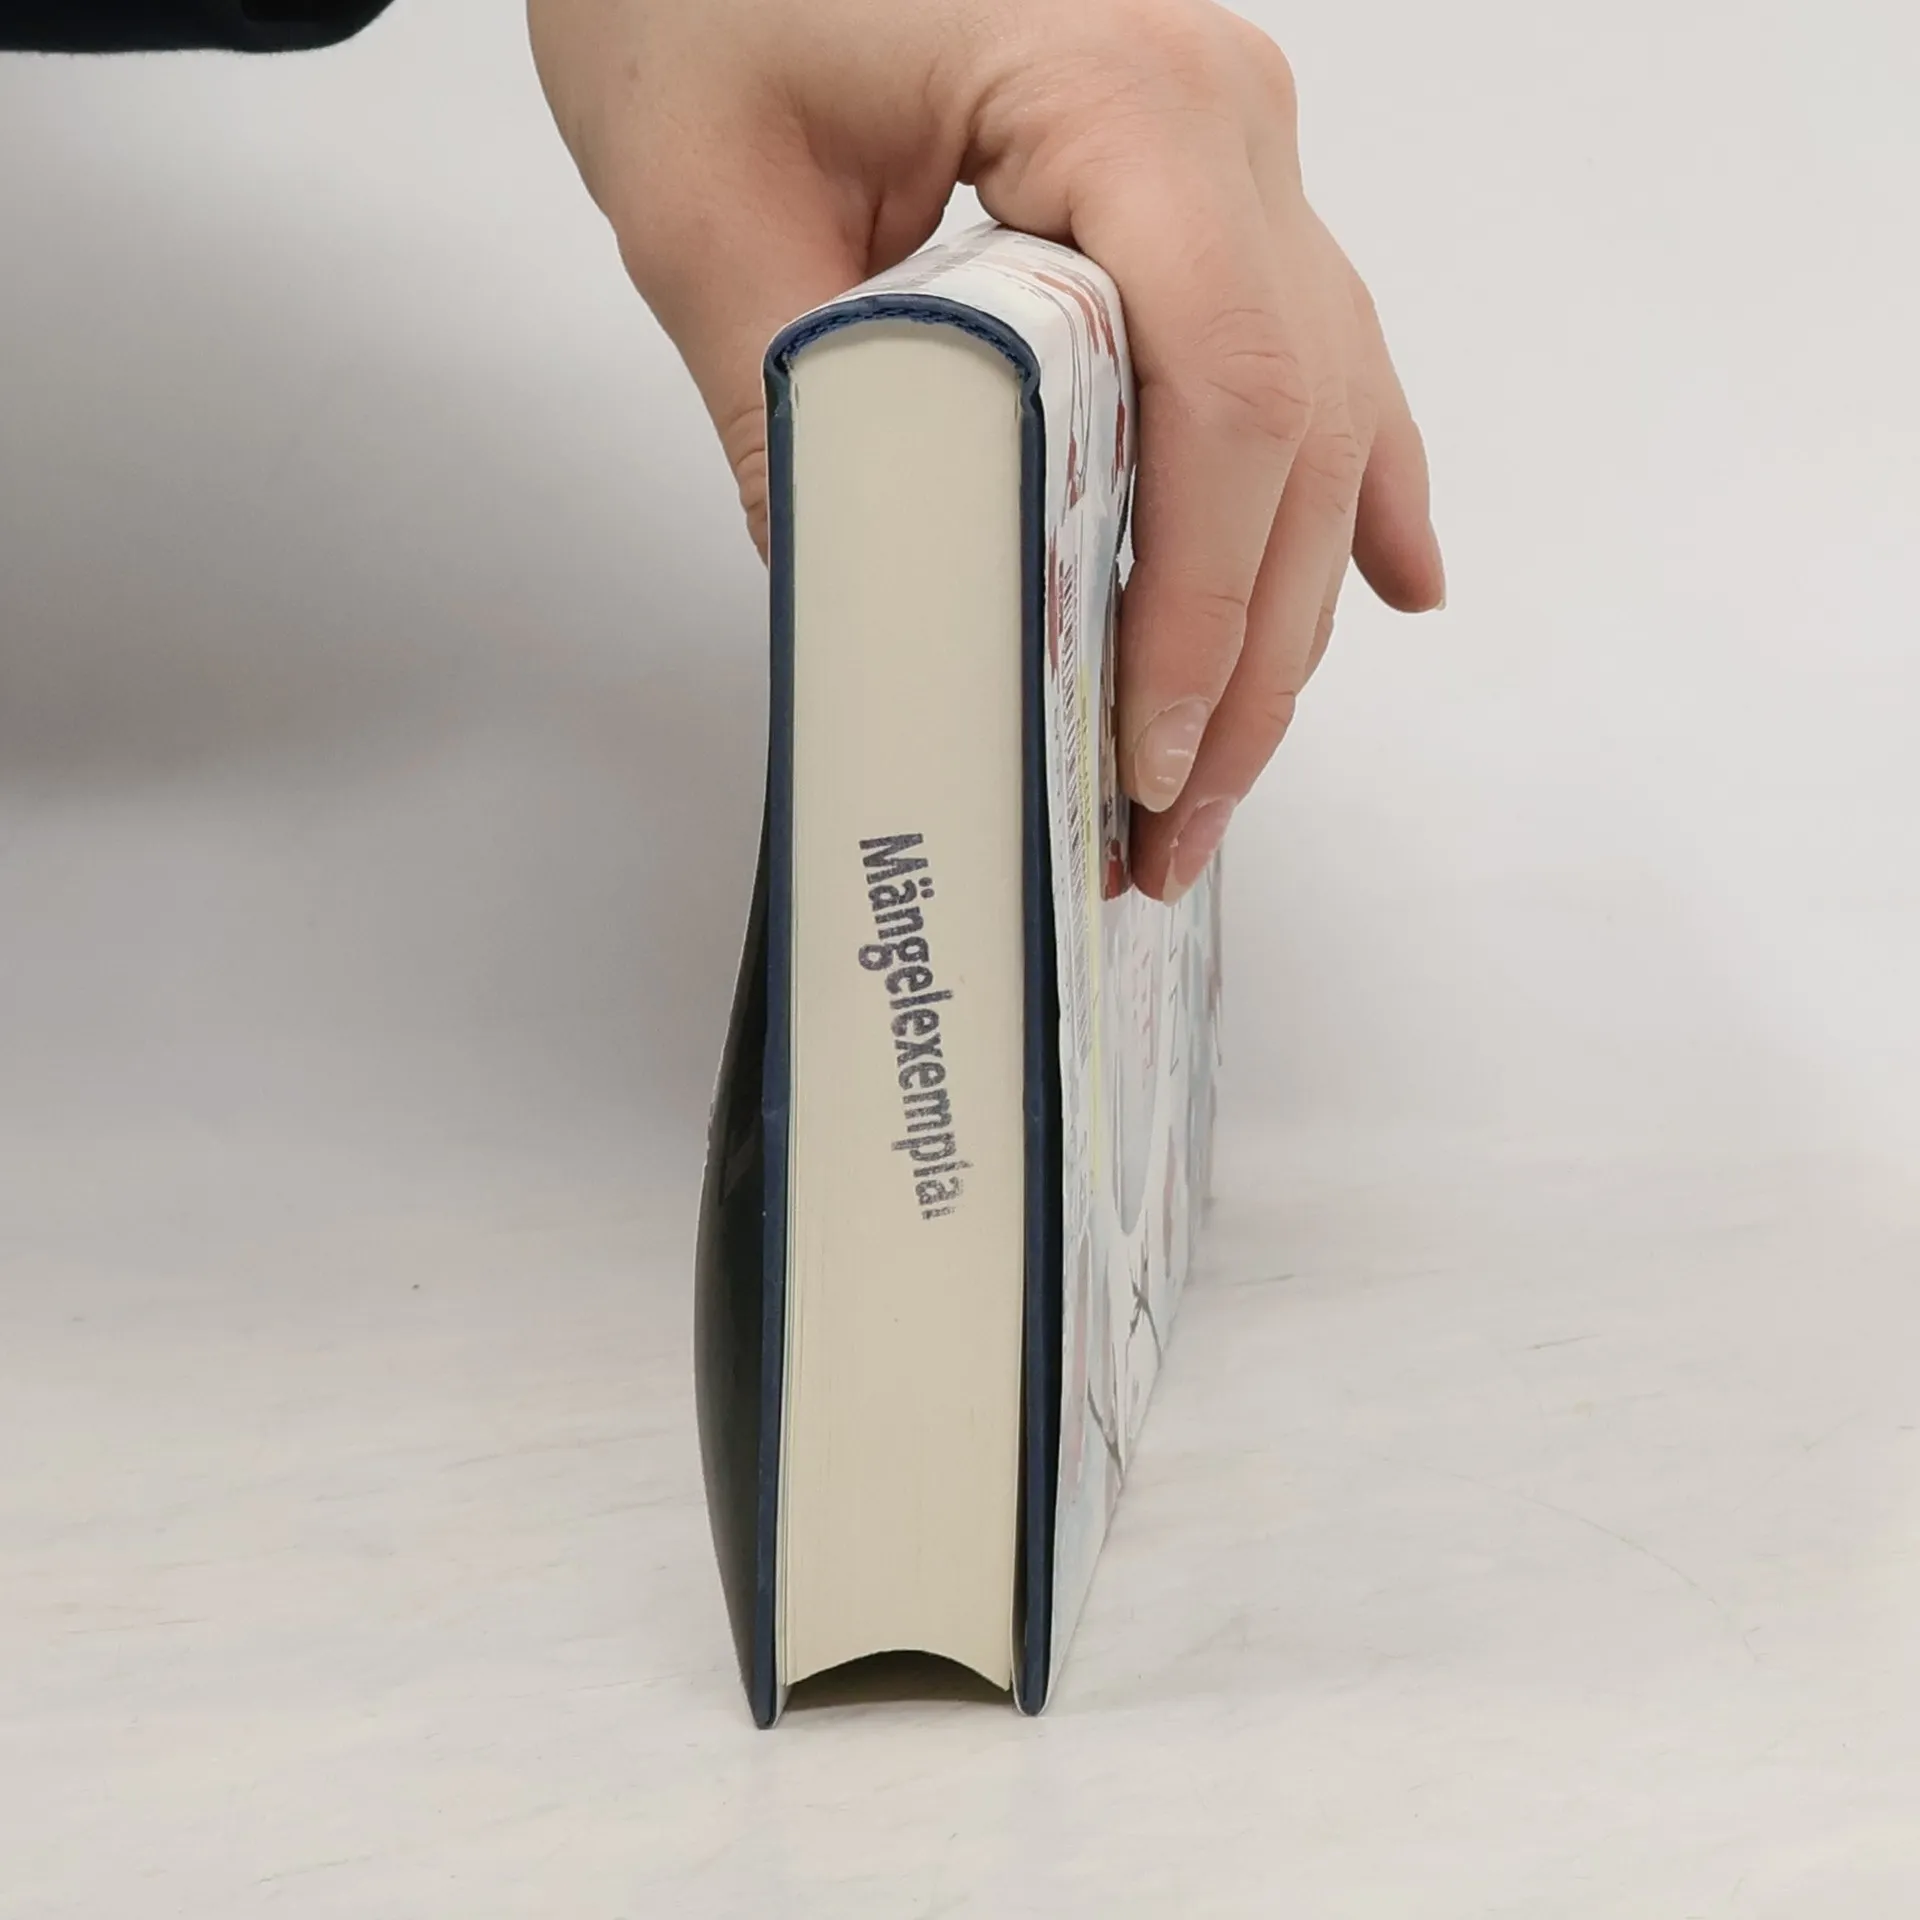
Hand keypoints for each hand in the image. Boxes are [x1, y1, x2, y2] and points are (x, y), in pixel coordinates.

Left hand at [530, 0, 1444, 899]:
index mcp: (1120, 90)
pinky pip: (1316, 356)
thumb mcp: (702, 203)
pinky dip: (1348, 489)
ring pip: (1323, 421)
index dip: (1202, 600)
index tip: (1149, 747)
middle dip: (1247, 660)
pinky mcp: (1208, 192)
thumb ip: (793, 409)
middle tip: (1176, 824)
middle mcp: (1225, 121)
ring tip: (1222, 770)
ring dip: (1283, 615)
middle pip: (1299, 435)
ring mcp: (1236, 154)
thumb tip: (873, 610)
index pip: (1224, 393)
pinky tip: (1390, 586)